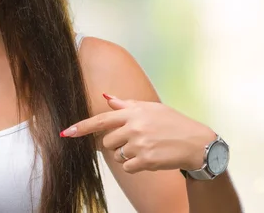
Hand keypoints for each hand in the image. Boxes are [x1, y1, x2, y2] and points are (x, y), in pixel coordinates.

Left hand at [60, 94, 216, 173]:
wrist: (197, 143)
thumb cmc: (173, 123)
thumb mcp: (150, 108)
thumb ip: (126, 104)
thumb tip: (105, 97)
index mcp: (132, 112)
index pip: (100, 120)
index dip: (81, 127)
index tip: (65, 133)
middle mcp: (134, 127)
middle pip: (107, 142)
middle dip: (117, 144)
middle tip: (136, 140)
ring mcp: (139, 144)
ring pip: (117, 156)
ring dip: (127, 156)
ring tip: (146, 148)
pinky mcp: (146, 160)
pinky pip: (128, 167)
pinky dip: (135, 166)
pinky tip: (149, 158)